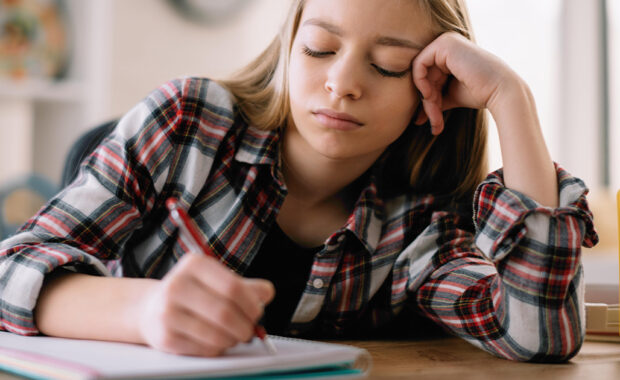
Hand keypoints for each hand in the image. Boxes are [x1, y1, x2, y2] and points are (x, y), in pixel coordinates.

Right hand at [136, 254, 273, 356]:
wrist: (151, 309)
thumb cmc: (193, 294)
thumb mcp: (217, 281)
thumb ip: (245, 286)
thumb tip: (267, 293)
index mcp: (195, 265)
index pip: (233, 287)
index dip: (252, 304)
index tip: (257, 313)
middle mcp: (177, 284)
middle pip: (225, 312)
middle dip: (245, 326)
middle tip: (249, 331)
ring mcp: (167, 312)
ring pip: (216, 334)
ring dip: (232, 340)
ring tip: (233, 336)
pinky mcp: (165, 337)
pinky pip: (204, 349)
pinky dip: (217, 349)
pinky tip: (215, 342)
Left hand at [412, 32, 518, 134]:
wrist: (501, 92)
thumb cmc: (480, 93)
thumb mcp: (450, 96)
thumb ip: (434, 100)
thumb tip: (417, 118)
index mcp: (448, 52)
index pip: (427, 77)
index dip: (428, 100)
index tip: (433, 120)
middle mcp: (446, 43)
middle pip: (423, 76)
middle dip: (427, 103)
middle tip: (435, 123)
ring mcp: (445, 41)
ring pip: (421, 74)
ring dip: (426, 99)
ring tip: (436, 117)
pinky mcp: (444, 44)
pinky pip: (419, 65)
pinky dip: (421, 84)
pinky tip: (431, 96)